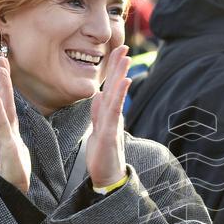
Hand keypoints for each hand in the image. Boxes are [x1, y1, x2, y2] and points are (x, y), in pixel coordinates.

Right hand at [0, 54, 30, 192]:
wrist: (11, 187)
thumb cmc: (15, 170)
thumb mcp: (18, 149)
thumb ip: (15, 138)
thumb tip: (14, 134)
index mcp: (10, 127)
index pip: (9, 102)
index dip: (7, 85)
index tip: (5, 67)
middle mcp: (5, 126)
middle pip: (5, 98)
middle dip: (4, 78)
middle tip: (2, 58)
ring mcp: (4, 132)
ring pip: (4, 105)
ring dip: (3, 86)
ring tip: (1, 68)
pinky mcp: (6, 141)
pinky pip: (1, 121)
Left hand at [86, 45, 131, 188]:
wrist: (107, 177)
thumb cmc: (103, 155)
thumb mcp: (97, 130)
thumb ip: (98, 113)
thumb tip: (98, 94)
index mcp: (109, 115)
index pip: (111, 88)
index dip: (114, 70)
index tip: (117, 51)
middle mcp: (113, 116)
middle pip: (116, 87)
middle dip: (119, 67)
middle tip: (124, 46)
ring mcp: (113, 124)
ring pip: (116, 96)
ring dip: (121, 76)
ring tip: (125, 59)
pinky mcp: (110, 133)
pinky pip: (115, 112)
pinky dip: (119, 96)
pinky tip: (124, 83)